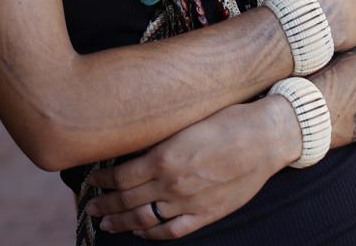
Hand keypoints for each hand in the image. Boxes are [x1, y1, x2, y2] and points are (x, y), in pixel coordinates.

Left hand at [83, 95, 297, 238]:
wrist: (264, 137)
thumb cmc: (225, 120)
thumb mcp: (183, 121)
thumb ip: (156, 138)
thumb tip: (130, 144)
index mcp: (163, 158)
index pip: (120, 177)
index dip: (101, 182)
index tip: (91, 180)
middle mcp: (172, 184)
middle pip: (127, 201)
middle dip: (105, 205)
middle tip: (91, 207)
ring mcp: (189, 203)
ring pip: (145, 220)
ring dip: (122, 223)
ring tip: (107, 224)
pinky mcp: (207, 214)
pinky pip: (173, 231)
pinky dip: (153, 234)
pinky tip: (141, 232)